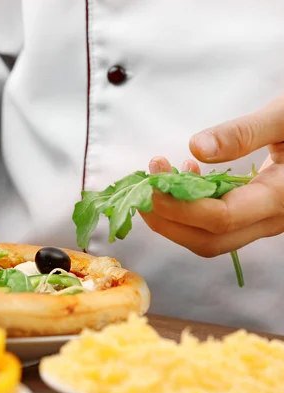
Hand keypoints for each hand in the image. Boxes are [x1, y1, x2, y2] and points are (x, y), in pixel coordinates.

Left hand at [140, 98, 283, 256]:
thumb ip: (245, 132)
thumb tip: (197, 147)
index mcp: (283, 197)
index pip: (220, 219)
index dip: (178, 207)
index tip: (150, 183)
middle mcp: (273, 219)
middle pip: (208, 240)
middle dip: (167, 220)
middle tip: (142, 188)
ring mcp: (265, 220)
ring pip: (210, 237)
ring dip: (175, 214)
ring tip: (158, 175)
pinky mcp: (258, 213)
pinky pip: (218, 223)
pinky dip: (191, 207)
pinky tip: (185, 174)